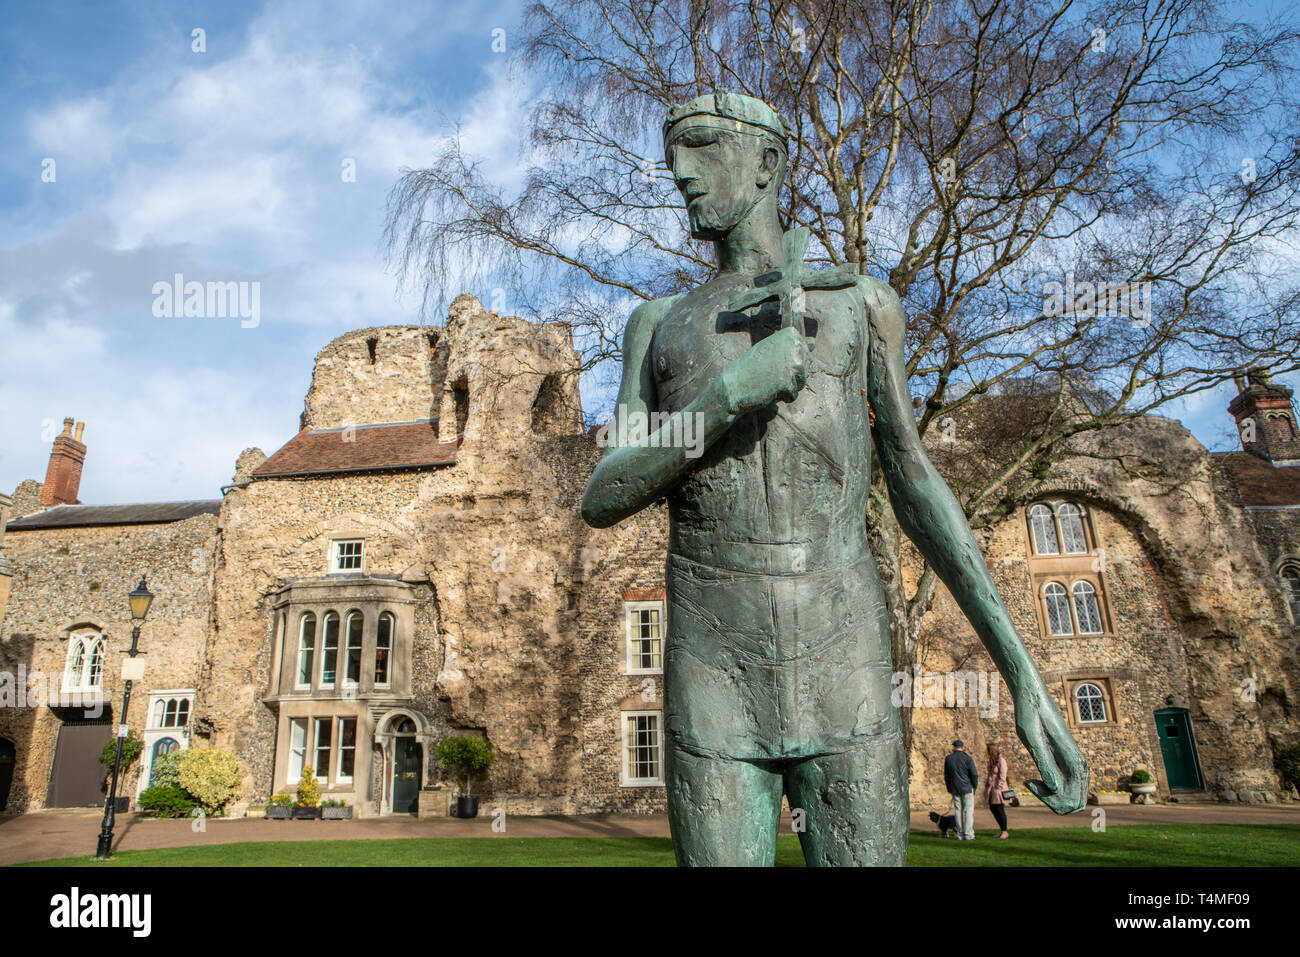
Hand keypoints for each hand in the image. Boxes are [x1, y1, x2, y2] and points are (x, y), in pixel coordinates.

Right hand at [721, 326, 808, 415]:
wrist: (733, 385)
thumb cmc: (751, 367)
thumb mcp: (772, 350)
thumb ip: (793, 346)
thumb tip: (814, 342)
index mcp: (790, 334)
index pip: (806, 351)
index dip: (791, 360)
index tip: (776, 360)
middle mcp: (794, 347)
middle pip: (806, 367)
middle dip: (791, 374)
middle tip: (771, 372)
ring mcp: (793, 365)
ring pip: (801, 382)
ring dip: (787, 386)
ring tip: (770, 381)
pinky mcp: (788, 382)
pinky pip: (793, 395)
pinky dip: (782, 397)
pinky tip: (768, 390)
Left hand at [1013, 681, 1089, 813]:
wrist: (1032, 696)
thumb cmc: (1029, 712)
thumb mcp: (1030, 736)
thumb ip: (1044, 761)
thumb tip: (1055, 788)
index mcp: (1073, 760)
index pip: (1073, 799)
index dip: (1050, 800)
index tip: (1030, 782)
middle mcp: (1079, 764)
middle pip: (1076, 803)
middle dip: (1053, 803)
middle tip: (1032, 785)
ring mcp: (1075, 763)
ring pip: (1074, 797)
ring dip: (1052, 798)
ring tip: (1033, 783)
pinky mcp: (1068, 762)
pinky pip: (1069, 788)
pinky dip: (1052, 791)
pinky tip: (1035, 779)